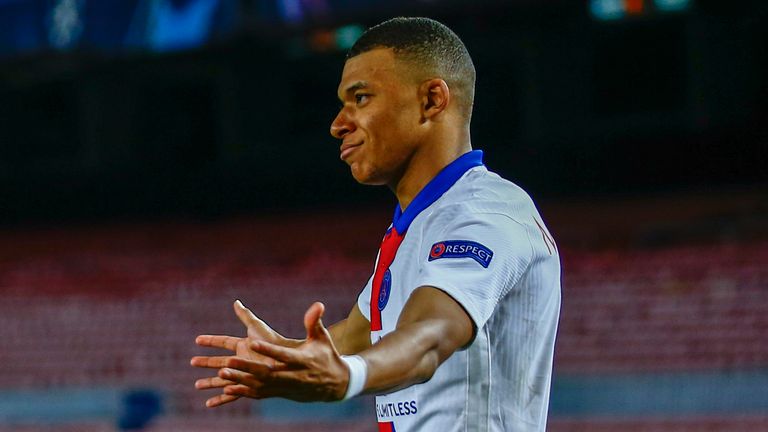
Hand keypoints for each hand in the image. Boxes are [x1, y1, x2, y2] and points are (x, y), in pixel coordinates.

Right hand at [191, 300, 296, 406]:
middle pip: (219, 361)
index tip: (197, 340)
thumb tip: (236, 302)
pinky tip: (209, 404)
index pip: (223, 342)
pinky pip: (231, 394)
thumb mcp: (256, 327)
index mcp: (243, 346)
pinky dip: (220, 400)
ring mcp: (244, 372)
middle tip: (192, 362)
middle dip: (206, 362)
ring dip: (209, 382)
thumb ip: (245, 316)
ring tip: (196, 385)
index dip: (210, 341)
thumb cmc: (273, 342)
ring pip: (222, 379)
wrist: (285, 360)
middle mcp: (241, 359)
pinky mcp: (247, 384)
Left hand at [215, 302, 350, 401]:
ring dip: (240, 380)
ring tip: (221, 373)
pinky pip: (258, 393)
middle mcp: (291, 375)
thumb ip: (314, 322)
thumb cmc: (326, 356)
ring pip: (259, 384)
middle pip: (266, 372)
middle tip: (228, 361)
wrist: (333, 384)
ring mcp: (284, 386)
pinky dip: (243, 391)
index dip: (267, 349)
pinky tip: (227, 387)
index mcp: (302, 360)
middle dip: (246, 368)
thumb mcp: (322, 338)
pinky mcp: (279, 392)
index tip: (251, 342)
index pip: (282, 354)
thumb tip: (318, 304)